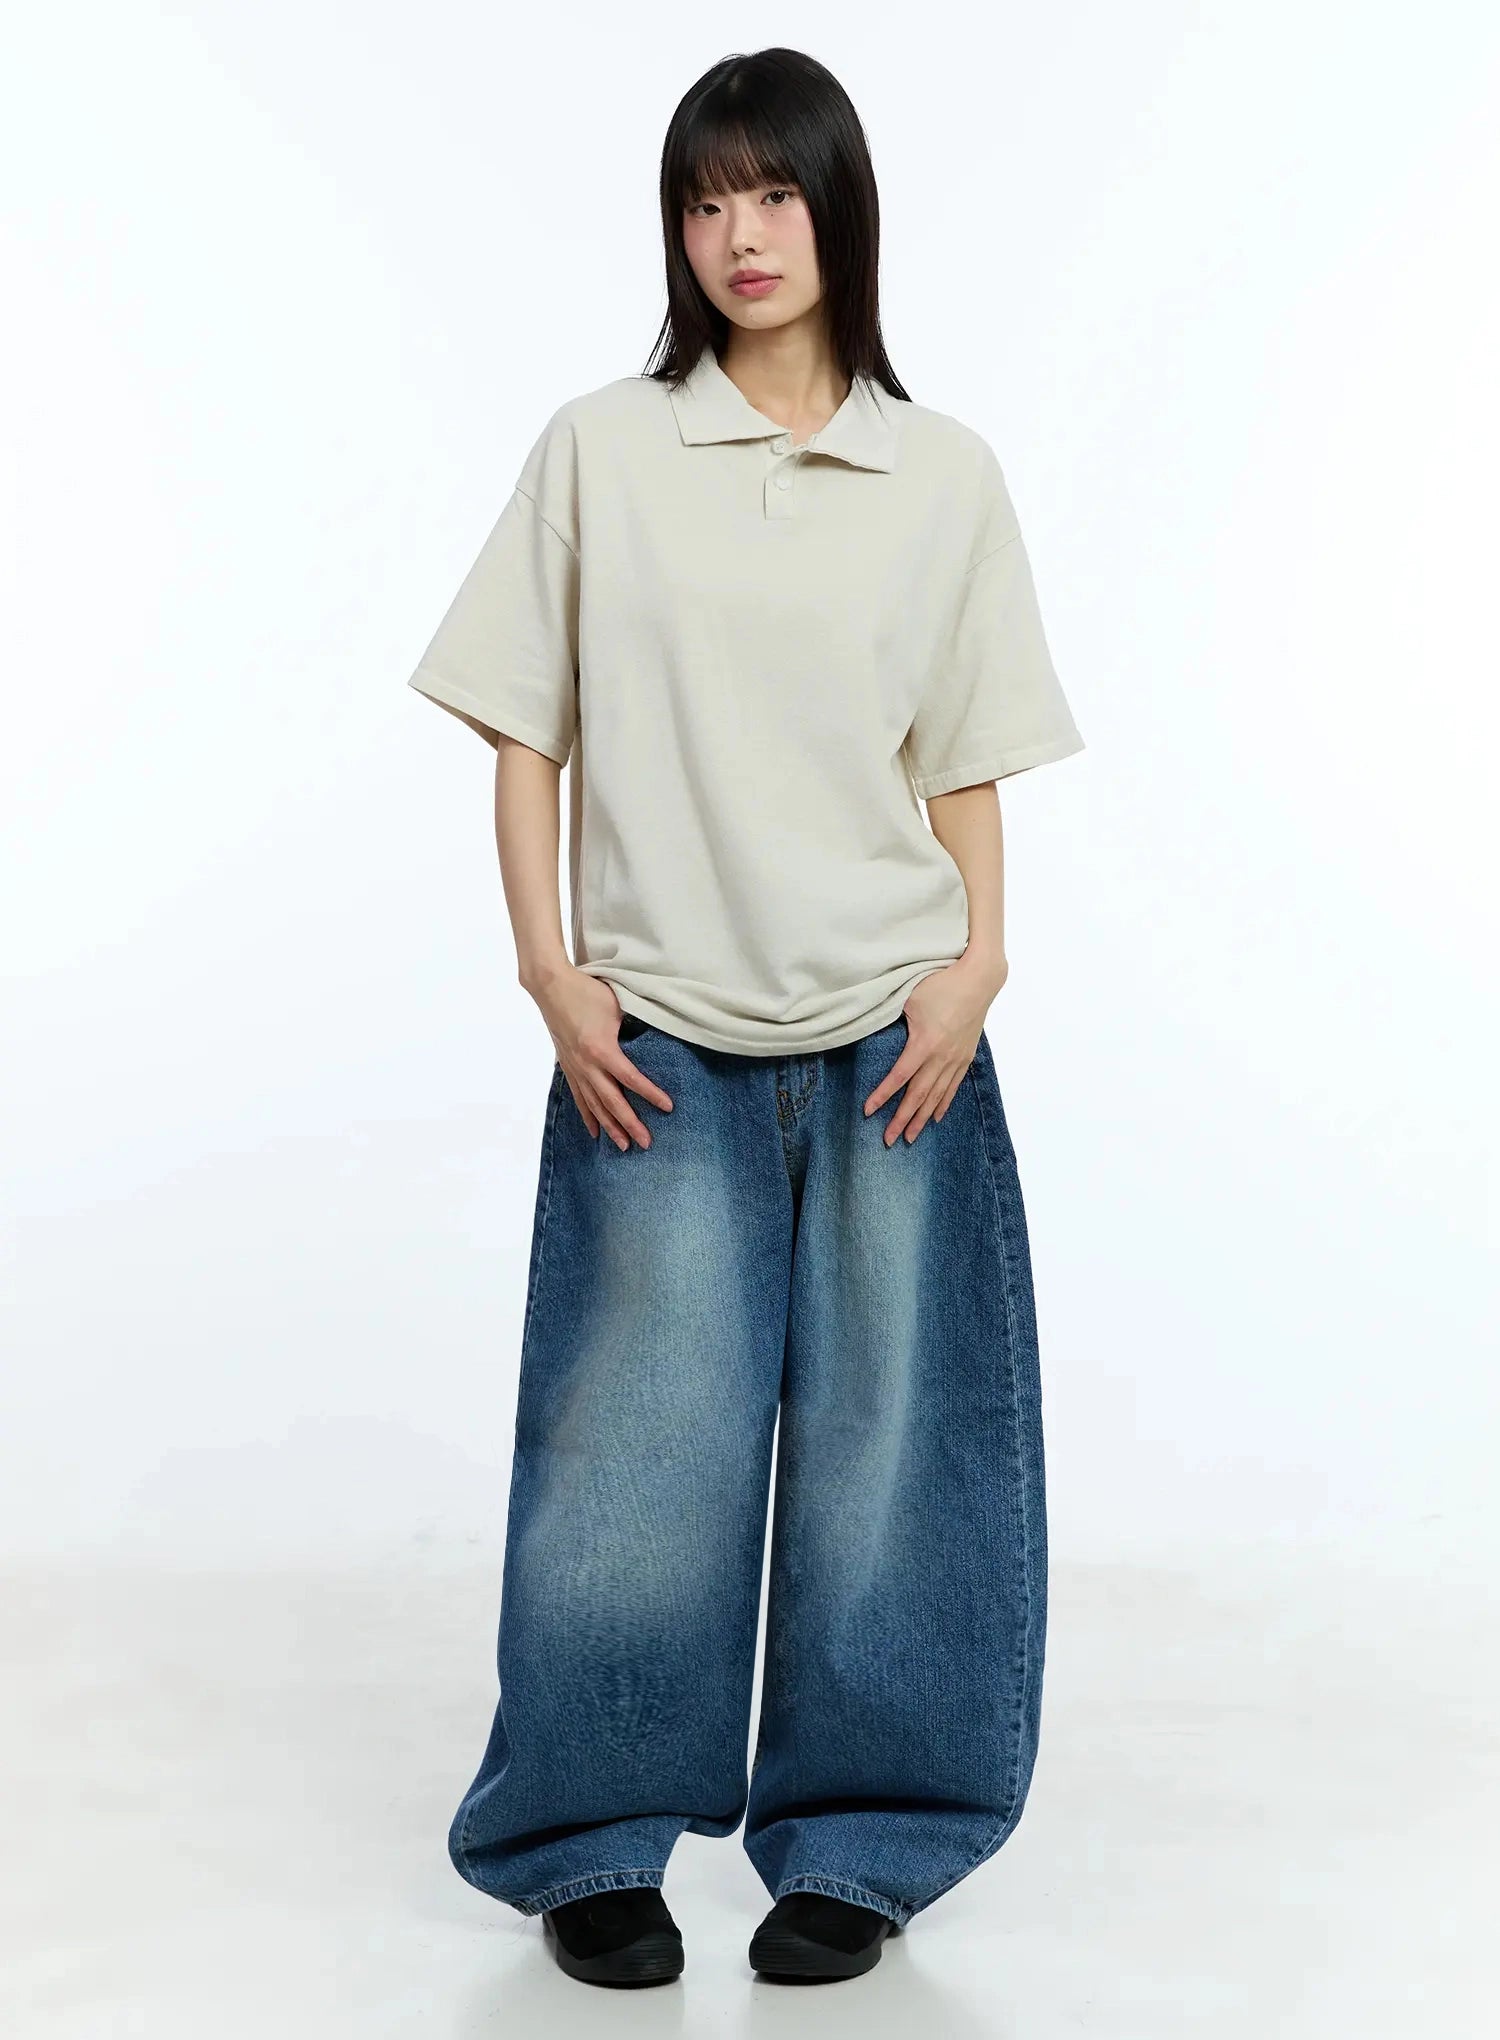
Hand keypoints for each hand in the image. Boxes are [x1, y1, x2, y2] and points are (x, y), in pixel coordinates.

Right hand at [533, 968, 673, 1151]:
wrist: (551, 986)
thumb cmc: (587, 992)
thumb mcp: (617, 1006)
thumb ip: (634, 1025)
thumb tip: (652, 1038)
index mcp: (602, 1050)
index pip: (631, 1079)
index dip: (651, 1094)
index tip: (668, 1108)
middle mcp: (587, 1065)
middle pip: (612, 1102)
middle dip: (630, 1124)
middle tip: (646, 1143)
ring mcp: (575, 1068)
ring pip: (594, 1106)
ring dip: (610, 1127)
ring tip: (624, 1146)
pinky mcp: (568, 1067)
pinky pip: (579, 1098)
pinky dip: (588, 1116)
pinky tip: (596, 1133)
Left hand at [863, 954, 1006, 1144]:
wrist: (979, 979)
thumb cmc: (941, 983)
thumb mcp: (910, 998)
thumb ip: (893, 1018)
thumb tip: (875, 1029)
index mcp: (925, 1043)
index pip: (899, 1077)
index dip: (883, 1096)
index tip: (868, 1111)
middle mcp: (941, 1057)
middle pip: (918, 1095)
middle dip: (902, 1119)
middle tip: (888, 1140)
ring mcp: (956, 1059)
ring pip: (936, 1096)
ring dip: (921, 1119)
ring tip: (910, 1137)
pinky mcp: (966, 1056)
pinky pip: (953, 1087)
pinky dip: (942, 1104)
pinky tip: (935, 1118)